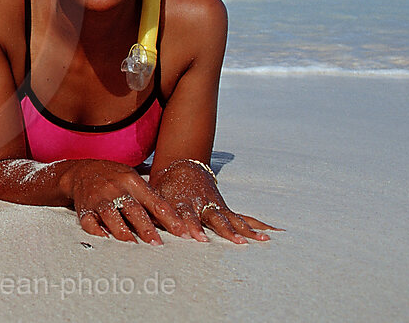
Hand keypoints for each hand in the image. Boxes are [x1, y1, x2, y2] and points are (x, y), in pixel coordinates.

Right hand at [64, 159, 191, 244]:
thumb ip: (150, 198)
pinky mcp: (85, 208)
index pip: (155, 202)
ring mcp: (99, 198)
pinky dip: (96, 230)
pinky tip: (105, 239)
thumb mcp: (133, 179)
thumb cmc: (114, 178)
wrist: (81, 171)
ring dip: (122, 230)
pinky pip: (88, 221)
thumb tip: (172, 222)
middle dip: (146, 227)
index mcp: (132, 181)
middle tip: (158, 244)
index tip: (183, 234)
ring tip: (132, 244)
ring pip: (111, 214)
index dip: (170, 218)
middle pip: (133, 209)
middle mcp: (116, 189)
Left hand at [153, 159, 277, 243]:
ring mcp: (214, 206)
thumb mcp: (156, 195)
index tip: (195, 237)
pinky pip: (241, 218)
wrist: (182, 167)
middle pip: (212, 218)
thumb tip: (138, 225)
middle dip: (222, 230)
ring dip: (241, 231)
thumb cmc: (164, 186)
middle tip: (234, 242)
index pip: (186, 215)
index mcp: (182, 202)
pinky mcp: (223, 208)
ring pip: (229, 219)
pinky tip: (270, 236)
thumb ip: (151, 211)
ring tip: (256, 242)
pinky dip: (255, 227)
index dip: (190, 225)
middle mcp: (201, 205)